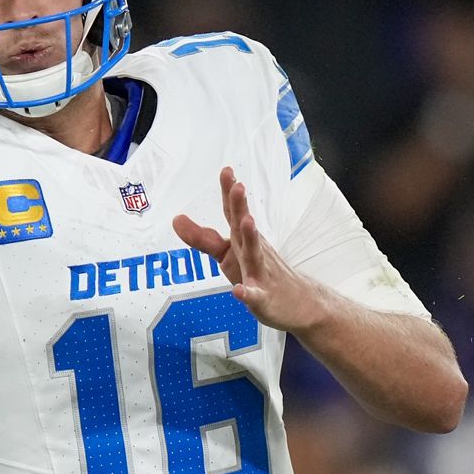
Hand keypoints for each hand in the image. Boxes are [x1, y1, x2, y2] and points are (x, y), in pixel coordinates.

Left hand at [172, 167, 327, 332]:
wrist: (297, 302)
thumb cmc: (258, 272)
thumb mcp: (227, 253)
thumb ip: (202, 237)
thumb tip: (175, 219)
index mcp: (243, 239)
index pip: (234, 213)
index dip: (229, 193)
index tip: (226, 170)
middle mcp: (252, 251)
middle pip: (244, 227)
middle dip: (240, 207)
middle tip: (238, 186)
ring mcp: (260, 274)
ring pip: (254, 255)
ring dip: (250, 238)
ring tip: (247, 222)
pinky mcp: (263, 299)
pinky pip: (255, 296)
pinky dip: (247, 293)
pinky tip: (239, 291)